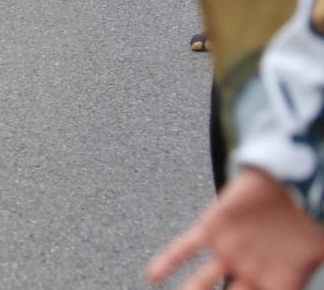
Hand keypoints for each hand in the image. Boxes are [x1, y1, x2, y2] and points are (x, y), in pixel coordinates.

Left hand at [146, 168, 323, 289]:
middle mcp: (251, 270)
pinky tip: (152, 275)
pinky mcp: (213, 227)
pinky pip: (185, 248)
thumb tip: (299, 277)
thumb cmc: (310, 217)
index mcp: (279, 282)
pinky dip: (168, 261)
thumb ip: (298, 276)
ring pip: (203, 283)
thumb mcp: (319, 252)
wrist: (295, 180)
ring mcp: (230, 250)